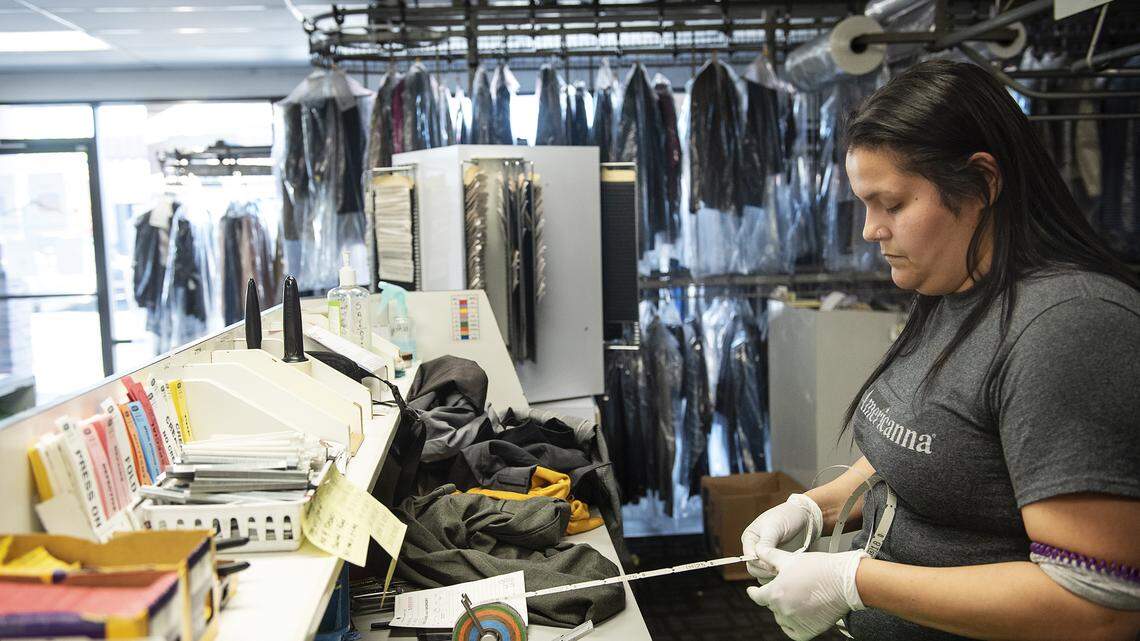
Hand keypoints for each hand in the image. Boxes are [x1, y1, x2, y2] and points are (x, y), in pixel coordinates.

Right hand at [741, 494, 822, 581]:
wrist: (806, 517)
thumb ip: (765, 543)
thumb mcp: (774, 527)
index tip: (772, 565)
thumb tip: (757, 557)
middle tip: (780, 570)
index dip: (759, 563)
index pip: (748, 557)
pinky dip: (778, 578)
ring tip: (784, 572)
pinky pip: (772, 576)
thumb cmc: (788, 517)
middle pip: (753, 568)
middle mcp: (755, 549)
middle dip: (765, 570)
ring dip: (772, 576)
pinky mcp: (777, 564)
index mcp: (750, 538)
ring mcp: (766, 558)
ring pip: (762, 575)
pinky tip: (788, 574)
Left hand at [746, 548, 867, 640]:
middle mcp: (783, 610)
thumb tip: (757, 551)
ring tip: (796, 598)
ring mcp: (796, 622)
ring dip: (784, 610)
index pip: (757, 596)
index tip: (752, 591)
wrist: (845, 582)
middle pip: (772, 605)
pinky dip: (792, 626)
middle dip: (775, 596)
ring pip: (781, 618)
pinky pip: (793, 632)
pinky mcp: (808, 631)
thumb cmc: (819, 568)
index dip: (753, 592)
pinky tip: (796, 617)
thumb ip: (770, 557)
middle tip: (786, 587)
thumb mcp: (790, 559)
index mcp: (776, 593)